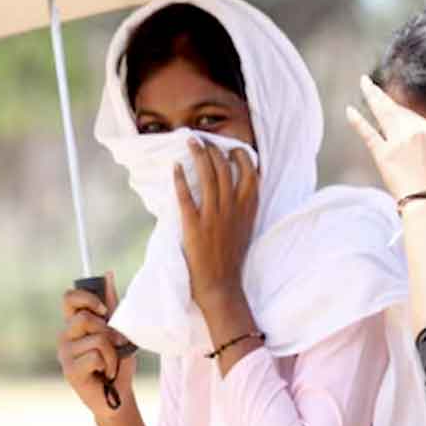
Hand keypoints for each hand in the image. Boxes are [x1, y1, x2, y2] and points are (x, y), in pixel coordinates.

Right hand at [57, 272, 136, 419]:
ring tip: (110, 363)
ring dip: (112, 352)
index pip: (69, 298)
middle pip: (84, 318)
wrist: (118, 395)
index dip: (87, 298)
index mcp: (74, 323)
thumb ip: (111, 304)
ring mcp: (65, 354)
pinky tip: (104, 373)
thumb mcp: (118, 329)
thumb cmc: (117, 362)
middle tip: (113, 345)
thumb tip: (107, 274)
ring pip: (96, 339)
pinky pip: (95, 356)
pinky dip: (108, 364)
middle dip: (107, 331)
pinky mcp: (70, 371)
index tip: (103, 310)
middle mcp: (65, 336)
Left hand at [175, 138, 258, 308]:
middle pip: (225, 169)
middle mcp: (232, 208)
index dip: (240, 156)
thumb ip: (243, 207)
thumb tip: (235, 188)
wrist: (221, 286)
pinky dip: (180, 179)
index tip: (230, 147)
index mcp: (248, 209)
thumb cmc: (231, 258)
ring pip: (208, 176)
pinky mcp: (194, 225)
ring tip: (190, 141)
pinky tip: (175, 167)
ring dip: (199, 155)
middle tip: (203, 140)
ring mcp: (214, 216)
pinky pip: (186, 196)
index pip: (249, 173)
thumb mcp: (246, 228)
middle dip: (214, 149)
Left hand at [346, 75, 425, 199]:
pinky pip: (368, 133)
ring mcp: (396, 142)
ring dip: (371, 96)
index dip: (400, 112)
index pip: (411, 115)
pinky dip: (358, 121)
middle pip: (394, 109)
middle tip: (367, 82)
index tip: (391, 104)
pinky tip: (350, 110)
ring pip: (382, 114)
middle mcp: (412, 132)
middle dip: (379, 94)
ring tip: (363, 83)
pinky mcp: (382, 154)